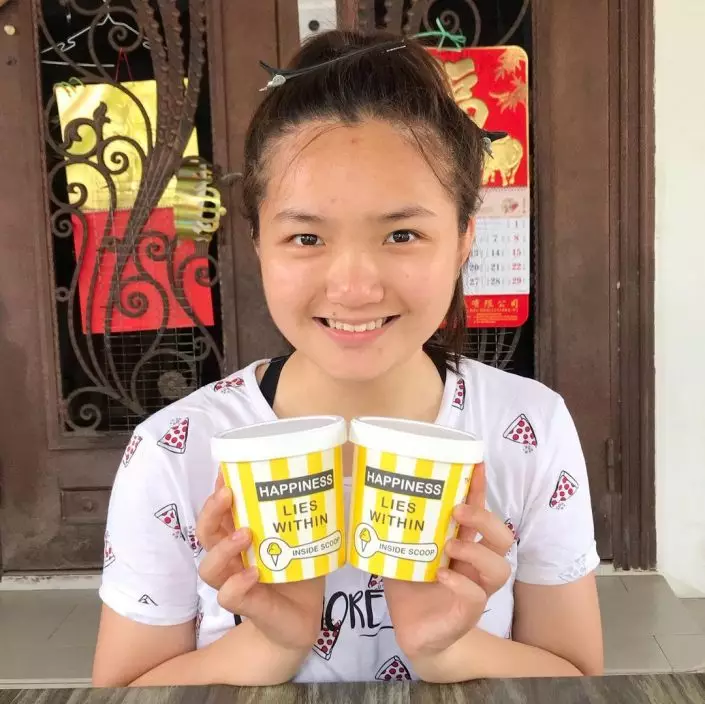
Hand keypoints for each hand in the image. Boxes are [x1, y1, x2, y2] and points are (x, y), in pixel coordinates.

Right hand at [196, 473, 324, 651]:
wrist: (303, 617)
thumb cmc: (299, 572)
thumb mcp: (301, 539)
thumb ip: (299, 518)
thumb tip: (312, 480)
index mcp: (240, 538)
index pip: (219, 513)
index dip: (217, 493)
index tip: (225, 472)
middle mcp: (232, 559)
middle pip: (206, 534)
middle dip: (211, 512)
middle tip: (228, 495)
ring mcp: (235, 582)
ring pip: (209, 567)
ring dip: (223, 548)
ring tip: (245, 535)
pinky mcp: (246, 606)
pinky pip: (229, 595)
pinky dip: (237, 584)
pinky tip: (253, 573)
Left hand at [384, 463, 512, 658]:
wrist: (414, 634)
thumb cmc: (410, 588)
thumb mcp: (400, 553)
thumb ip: (395, 531)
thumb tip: (373, 497)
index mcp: (463, 545)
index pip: (479, 514)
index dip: (480, 490)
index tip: (475, 466)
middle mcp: (475, 566)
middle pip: (502, 537)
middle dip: (484, 519)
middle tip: (457, 511)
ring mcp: (475, 590)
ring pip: (499, 568)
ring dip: (475, 552)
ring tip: (450, 547)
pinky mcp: (466, 614)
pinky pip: (477, 597)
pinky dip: (461, 584)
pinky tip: (442, 576)